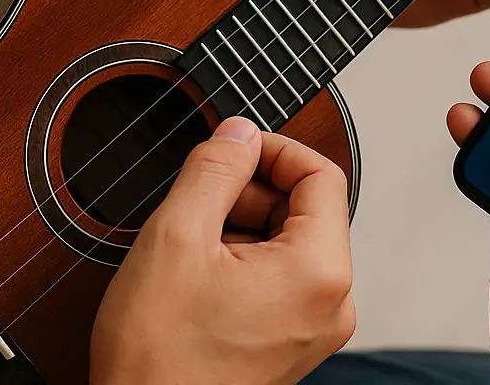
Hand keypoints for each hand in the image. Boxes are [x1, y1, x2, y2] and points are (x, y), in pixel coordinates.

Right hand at [91, 117, 354, 384]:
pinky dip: (239, 261)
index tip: (228, 147)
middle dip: (249, 191)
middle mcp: (330, 304)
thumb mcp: (176, 236)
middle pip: (306, 209)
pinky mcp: (288, 346)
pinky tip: (193, 277)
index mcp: (319, 272)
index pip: (321, 174)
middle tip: (194, 201)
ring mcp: (312, 329)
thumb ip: (214, 169)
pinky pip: (276, 280)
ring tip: (186, 248)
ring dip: (239, 226)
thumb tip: (240, 131)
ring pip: (286, 244)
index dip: (272, 149)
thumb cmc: (159, 358)